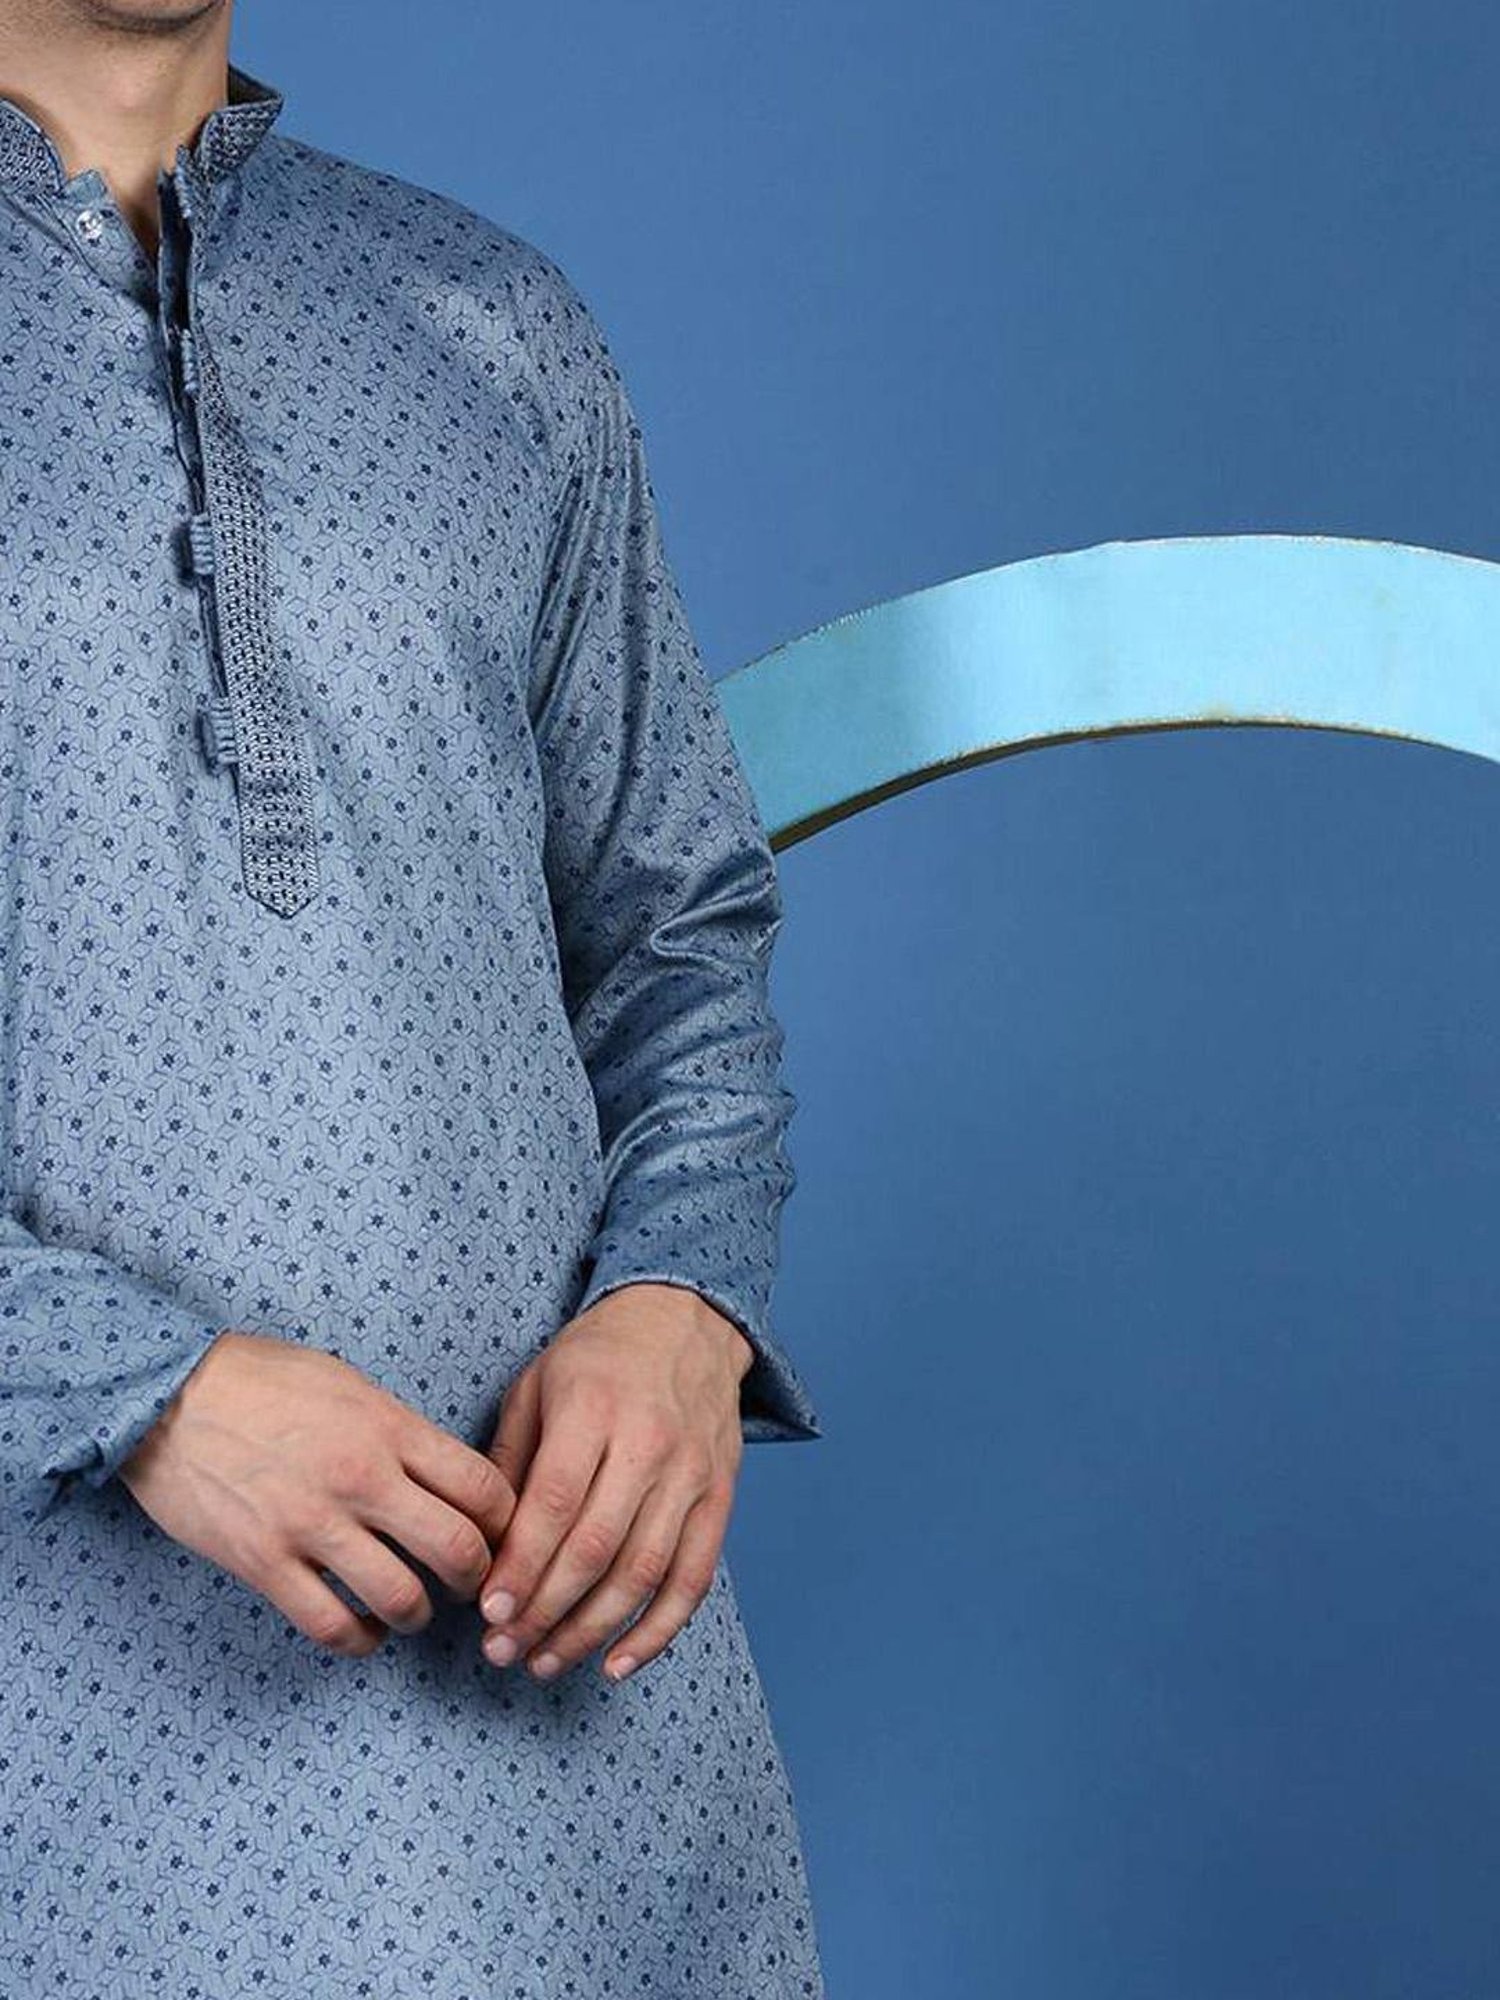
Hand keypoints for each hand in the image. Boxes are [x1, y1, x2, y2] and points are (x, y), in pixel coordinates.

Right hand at [119, 1329, 518, 1657]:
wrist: (166, 1394)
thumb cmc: (259, 1379)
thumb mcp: (347, 1383)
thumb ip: (398, 1430)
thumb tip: (441, 1475)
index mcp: (388, 1427)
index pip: (483, 1487)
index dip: (506, 1521)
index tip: (500, 1534)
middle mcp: (361, 1477)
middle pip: (458, 1549)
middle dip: (478, 1577)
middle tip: (470, 1583)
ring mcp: (312, 1525)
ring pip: (402, 1597)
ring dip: (420, 1613)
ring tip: (414, 1607)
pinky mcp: (264, 1562)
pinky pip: (331, 1625)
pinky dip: (361, 1639)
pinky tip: (365, 1629)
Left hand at [476, 1282, 753, 1684]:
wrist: (686, 1321)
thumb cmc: (598, 1356)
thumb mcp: (536, 1385)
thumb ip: (510, 1461)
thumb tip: (480, 1544)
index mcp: (594, 1408)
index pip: (555, 1503)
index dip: (521, 1566)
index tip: (489, 1613)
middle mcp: (649, 1443)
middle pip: (596, 1548)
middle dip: (545, 1612)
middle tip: (504, 1651)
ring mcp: (692, 1474)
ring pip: (642, 1573)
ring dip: (591, 1631)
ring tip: (545, 1662)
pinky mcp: (720, 1498)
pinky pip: (693, 1579)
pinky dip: (659, 1630)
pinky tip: (619, 1662)